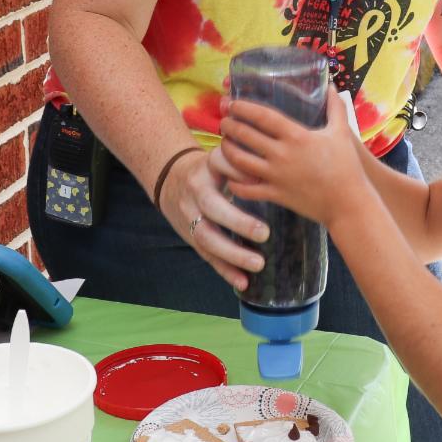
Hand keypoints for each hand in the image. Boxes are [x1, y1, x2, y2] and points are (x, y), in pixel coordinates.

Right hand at [159, 149, 268, 292]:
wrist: (171, 180)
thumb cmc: (212, 171)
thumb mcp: (223, 159)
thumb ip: (244, 164)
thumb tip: (270, 173)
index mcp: (208, 166)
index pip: (219, 162)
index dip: (236, 171)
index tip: (259, 180)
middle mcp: (196, 190)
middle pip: (211, 206)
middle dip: (237, 222)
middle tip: (264, 233)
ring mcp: (190, 215)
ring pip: (206, 237)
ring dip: (232, 253)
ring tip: (258, 264)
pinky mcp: (190, 236)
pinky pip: (207, 256)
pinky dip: (225, 271)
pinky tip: (243, 282)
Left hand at [216, 85, 371, 226]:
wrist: (348, 203)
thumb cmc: (347, 166)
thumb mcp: (341, 133)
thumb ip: (335, 108)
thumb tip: (331, 86)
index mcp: (297, 136)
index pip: (262, 116)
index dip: (244, 108)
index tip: (233, 103)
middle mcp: (282, 154)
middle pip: (246, 136)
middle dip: (230, 126)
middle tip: (223, 121)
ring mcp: (276, 176)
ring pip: (240, 161)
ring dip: (227, 150)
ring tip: (224, 143)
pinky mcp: (276, 195)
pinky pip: (246, 189)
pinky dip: (234, 182)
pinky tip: (230, 176)